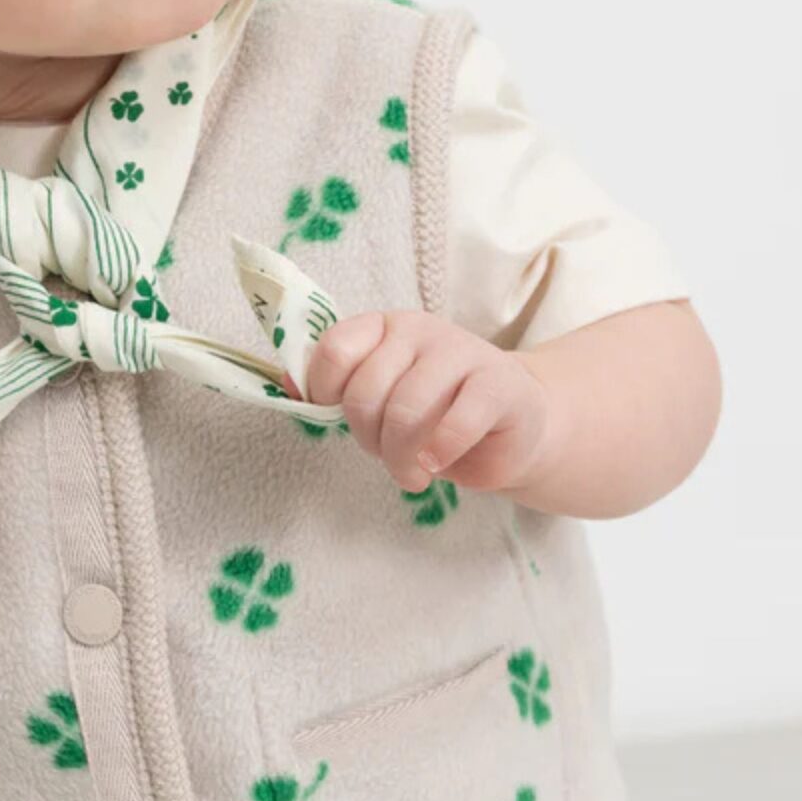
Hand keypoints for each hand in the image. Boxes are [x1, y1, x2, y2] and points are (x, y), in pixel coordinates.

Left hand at [296, 310, 559, 494]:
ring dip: (400, 457)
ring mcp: (462, 352)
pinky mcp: (500, 385)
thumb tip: (289, 388)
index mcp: (383, 328)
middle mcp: (420, 331)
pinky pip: (456, 423)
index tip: (342, 420)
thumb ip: (337, 393)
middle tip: (387, 455)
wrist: (512, 425)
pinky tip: (436, 463)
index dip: (326, 394)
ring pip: (406, 410)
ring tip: (412, 473)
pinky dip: (439, 453)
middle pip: (366, 391)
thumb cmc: (436, 414)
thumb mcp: (382, 400)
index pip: (334, 350)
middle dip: (368, 437)